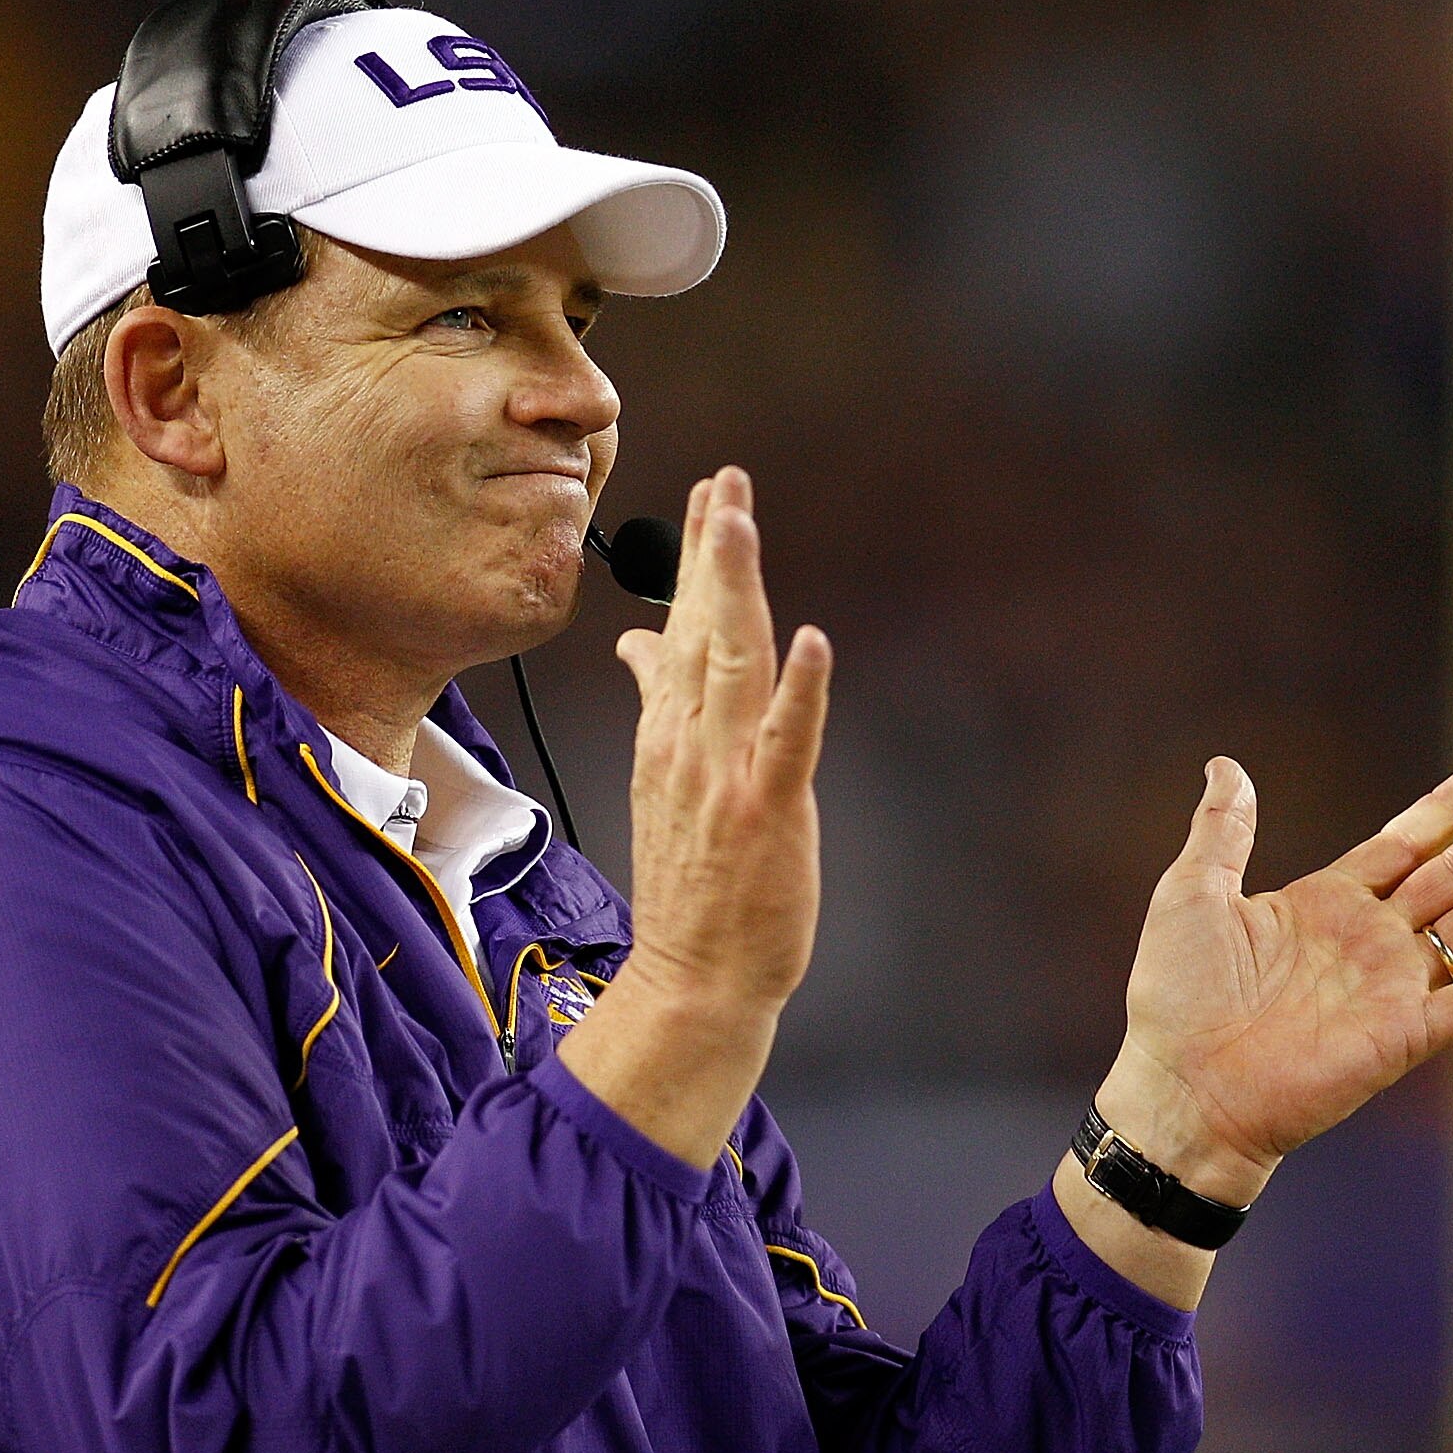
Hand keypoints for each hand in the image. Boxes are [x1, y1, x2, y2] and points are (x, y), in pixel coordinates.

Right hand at [556, 468, 832, 1167]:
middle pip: (704, 628)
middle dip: (715, 549)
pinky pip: (787, 739)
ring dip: (738, 589)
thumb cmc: (695, 879)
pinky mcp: (765, 808)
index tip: (709, 491)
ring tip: (741, 522)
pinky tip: (810, 639)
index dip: (698, 556)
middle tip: (727, 479)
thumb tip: (641, 644)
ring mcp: (725, 773)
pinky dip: (800, 688)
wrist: (693, 973)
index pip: (685, 626)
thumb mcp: (669, 777)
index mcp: (671, 730)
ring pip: (734, 663)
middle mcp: (690, 740)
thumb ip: (660, 702)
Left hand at [1095, 757, 1452, 1207]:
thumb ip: (1222, 830)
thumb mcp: (1192, 894)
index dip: (1448, 807)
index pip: (1404, 842)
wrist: (1184, 1091)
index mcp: (1325, 902)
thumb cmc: (1176, 1000)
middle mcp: (1370, 940)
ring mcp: (1392, 987)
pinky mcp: (1404, 1036)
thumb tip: (1225, 764)